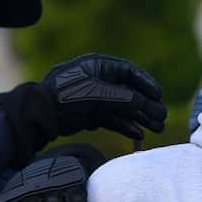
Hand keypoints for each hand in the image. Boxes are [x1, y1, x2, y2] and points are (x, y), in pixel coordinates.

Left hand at [42, 55, 167, 139]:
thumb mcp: (96, 94)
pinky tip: (138, 135)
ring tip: (157, 128)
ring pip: (124, 108)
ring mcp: (94, 99)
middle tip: (162, 117)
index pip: (130, 72)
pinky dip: (126, 126)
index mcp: (99, 66)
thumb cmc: (65, 96)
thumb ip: (123, 98)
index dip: (147, 83)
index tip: (160, 95)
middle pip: (130, 92)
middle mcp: (98, 81)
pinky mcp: (90, 115)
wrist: (38, 114)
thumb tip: (146, 103)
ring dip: (141, 118)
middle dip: (147, 105)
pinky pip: (114, 120)